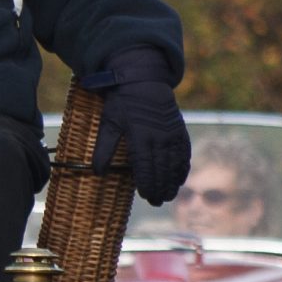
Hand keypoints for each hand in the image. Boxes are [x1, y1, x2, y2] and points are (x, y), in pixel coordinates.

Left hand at [91, 47, 191, 204]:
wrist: (144, 79)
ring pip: (175, 163)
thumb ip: (104, 148)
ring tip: (169, 196)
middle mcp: (159, 136)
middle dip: (160, 187)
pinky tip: (180, 179)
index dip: (147, 183)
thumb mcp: (109, 122)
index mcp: (141, 135)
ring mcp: (172, 133)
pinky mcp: (179, 130)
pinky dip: (183, 167)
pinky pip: (185, 152)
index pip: (146, 166)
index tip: (146, 195)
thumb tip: (96, 172)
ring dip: (173, 181)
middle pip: (162, 168)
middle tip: (157, 202)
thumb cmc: (122, 102)